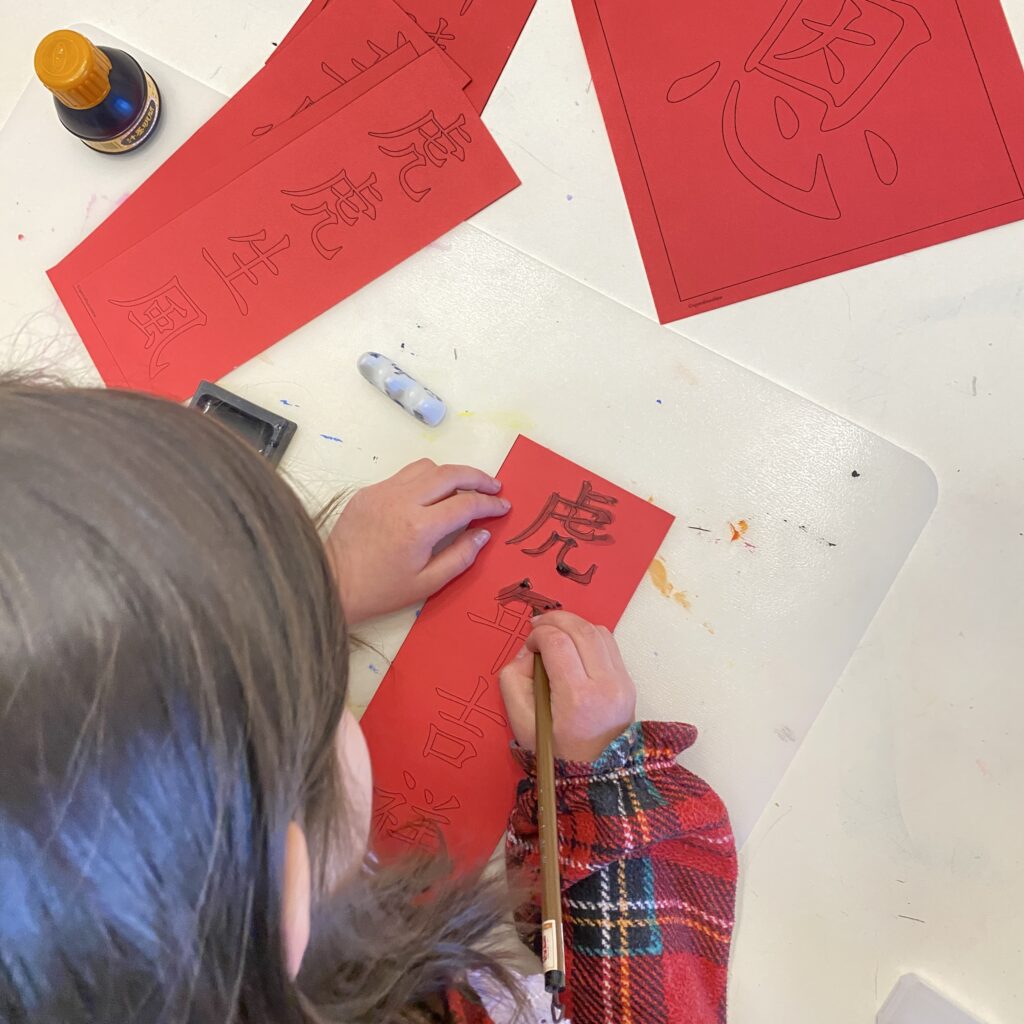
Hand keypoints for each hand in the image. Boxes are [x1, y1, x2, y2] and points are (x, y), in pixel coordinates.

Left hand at [326, 459, 509, 623]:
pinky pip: (404, 476)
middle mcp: (402, 501)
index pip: (466, 504)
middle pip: (450, 473)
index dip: (489, 503)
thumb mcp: (427, 583)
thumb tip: (482, 533)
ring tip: (463, 489)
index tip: (503, 506)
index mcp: (419, 527)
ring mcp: (383, 492)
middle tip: (494, 487)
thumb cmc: (381, 590)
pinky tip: (429, 498)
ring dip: (450, 474)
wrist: (332, 583)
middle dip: (477, 477)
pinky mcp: (369, 492)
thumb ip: (460, 556)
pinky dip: (424, 481)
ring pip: (427, 467)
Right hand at [499, 611, 636, 761]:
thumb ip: (513, 680)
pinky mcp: (628, 682)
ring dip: (573, 625)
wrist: (597, 775)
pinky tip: (574, 647)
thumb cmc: (556, 752)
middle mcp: (605, 685)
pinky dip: (589, 636)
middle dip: (555, 620)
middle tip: (537, 627)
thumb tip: (528, 652)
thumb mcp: (520, 723)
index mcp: (577, 697)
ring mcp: (622, 682)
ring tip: (555, 634)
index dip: (538, 634)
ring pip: (598, 630)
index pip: (557, 642)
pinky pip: (609, 643)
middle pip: (580, 629)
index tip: (529, 645)